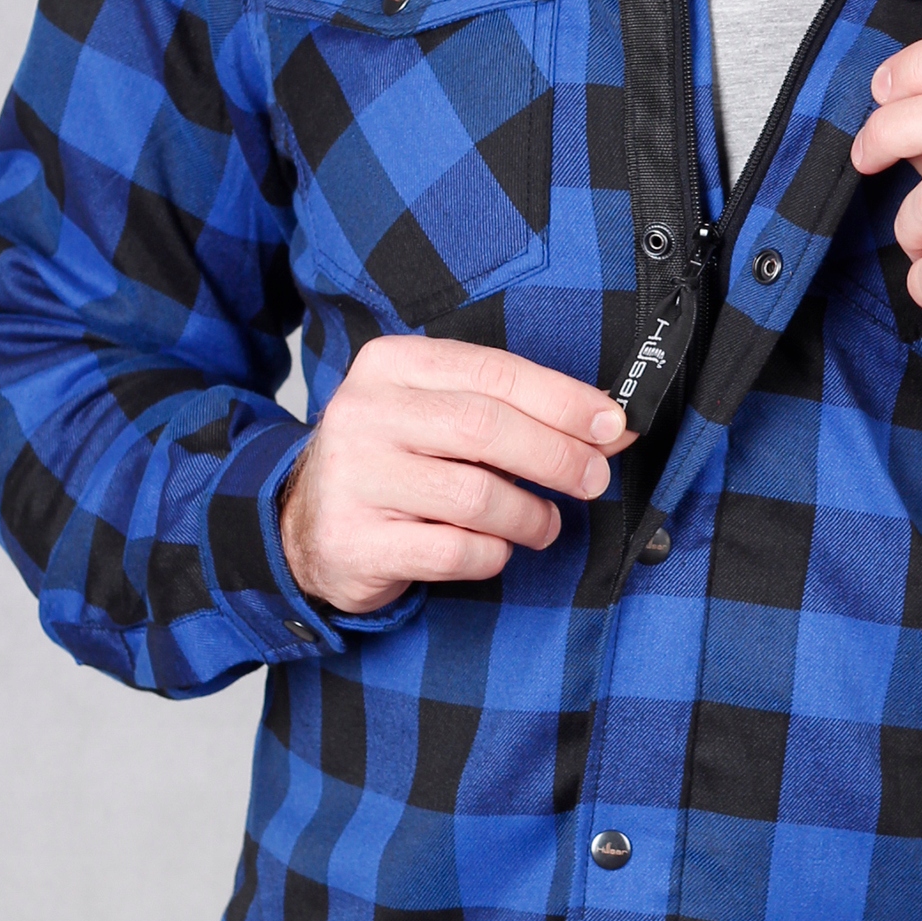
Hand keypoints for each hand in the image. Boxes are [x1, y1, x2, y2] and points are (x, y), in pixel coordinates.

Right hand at [279, 336, 635, 614]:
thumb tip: (613, 427)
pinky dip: (493, 555)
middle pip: (487, 428)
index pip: (494, 372)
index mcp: (391, 366)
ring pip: (476, 496)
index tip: (612, 425)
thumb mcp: (447, 420)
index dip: (563, 400)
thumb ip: (523, 416)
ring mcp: (354, 478)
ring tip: (542, 524)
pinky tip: (495, 549)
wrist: (308, 526)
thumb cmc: (397, 464)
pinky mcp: (356, 542)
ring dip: (530, 516)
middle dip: (557, 457)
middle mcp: (365, 413)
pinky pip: (454, 552)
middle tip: (593, 480)